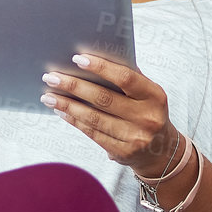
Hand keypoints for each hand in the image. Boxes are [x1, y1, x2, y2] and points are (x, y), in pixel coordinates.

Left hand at [40, 53, 179, 174]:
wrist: (161, 150)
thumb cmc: (148, 112)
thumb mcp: (147, 93)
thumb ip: (128, 77)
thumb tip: (94, 59)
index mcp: (154, 96)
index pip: (125, 78)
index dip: (100, 67)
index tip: (77, 59)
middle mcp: (146, 117)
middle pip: (103, 99)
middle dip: (74, 86)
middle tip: (51, 77)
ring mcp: (135, 137)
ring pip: (94, 118)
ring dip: (67, 105)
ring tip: (49, 96)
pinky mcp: (122, 152)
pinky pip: (92, 133)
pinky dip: (74, 120)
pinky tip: (62, 111)